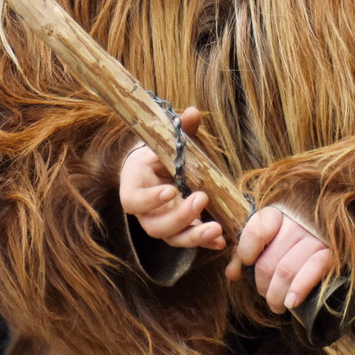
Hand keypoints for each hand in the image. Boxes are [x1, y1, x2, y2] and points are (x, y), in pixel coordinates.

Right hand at [119, 107, 225, 251]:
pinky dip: (205, 242)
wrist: (158, 169)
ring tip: (216, 229)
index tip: (170, 190)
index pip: (133, 201)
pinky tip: (220, 241)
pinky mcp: (180, 230)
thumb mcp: (167, 141)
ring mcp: (162, 223)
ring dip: (194, 236)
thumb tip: (193, 112)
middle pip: (155, 226)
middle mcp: (145, 212)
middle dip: (179, 217)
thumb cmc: (160, 153)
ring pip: (172, 239)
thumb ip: (180, 130)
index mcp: (134, 187)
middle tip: (201, 199)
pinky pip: (189, 240)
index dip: (149, 200)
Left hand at [227, 205, 335, 313]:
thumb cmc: (293, 241)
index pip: (254, 233)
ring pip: (286, 271)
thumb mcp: (268, 240)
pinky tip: (291, 302)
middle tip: (266, 294)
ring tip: (276, 304)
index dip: (246, 255)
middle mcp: (297, 222)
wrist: (337, 232)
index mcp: (277, 214)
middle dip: (262, 286)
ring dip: (276, 296)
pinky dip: (299, 289)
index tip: (248, 265)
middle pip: (268, 262)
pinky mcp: (333, 251)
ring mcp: (315, 236)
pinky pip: (312, 269)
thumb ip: (247, 253)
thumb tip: (232, 273)